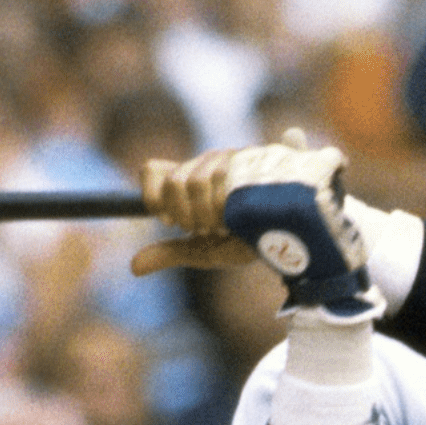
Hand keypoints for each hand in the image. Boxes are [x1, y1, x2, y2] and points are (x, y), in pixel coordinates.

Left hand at [132, 130, 324, 275]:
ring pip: (194, 181)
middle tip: (216, 227)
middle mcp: (209, 161)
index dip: (153, 197)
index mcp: (191, 176)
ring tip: (235, 222)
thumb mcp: (205, 252)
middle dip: (189, 216)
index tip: (170, 221)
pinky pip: (223, 178)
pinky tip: (244, 212)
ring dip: (211, 215)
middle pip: (174, 182)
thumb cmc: (249, 242)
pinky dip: (226, 206)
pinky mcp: (258, 156)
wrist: (293, 242)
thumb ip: (171, 253)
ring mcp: (234, 156)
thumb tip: (132, 268)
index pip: (152, 170)